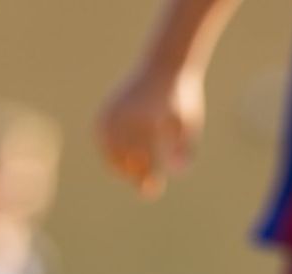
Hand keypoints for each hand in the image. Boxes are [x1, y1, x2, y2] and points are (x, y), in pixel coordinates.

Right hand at [96, 68, 204, 197]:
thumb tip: (172, 172)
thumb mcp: (190, 126)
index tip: (153, 189)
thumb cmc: (182, 101)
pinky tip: (119, 161)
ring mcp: (116, 111)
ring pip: (110, 150)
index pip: (147, 159)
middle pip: (128, 158)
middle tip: (146, 187)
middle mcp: (130, 116)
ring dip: (120, 167)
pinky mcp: (107, 109)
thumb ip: (185, 152)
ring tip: (133, 174)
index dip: (150, 178)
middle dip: (136, 176)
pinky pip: (102, 138)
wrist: (164, 65)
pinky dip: (107, 151)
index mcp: (151, 121)